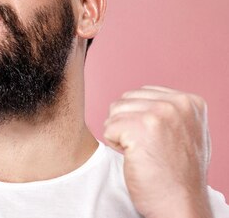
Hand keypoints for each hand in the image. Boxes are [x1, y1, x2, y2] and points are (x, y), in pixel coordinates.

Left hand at [103, 85, 211, 217]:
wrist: (179, 203)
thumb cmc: (178, 173)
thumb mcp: (185, 131)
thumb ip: (168, 110)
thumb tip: (139, 97)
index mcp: (189, 101)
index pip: (141, 93)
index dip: (140, 119)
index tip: (159, 141)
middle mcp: (177, 103)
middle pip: (125, 100)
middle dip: (128, 124)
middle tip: (148, 148)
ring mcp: (159, 114)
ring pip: (114, 112)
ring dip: (121, 134)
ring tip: (142, 152)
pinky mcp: (140, 128)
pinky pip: (108, 128)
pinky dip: (115, 145)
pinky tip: (134, 158)